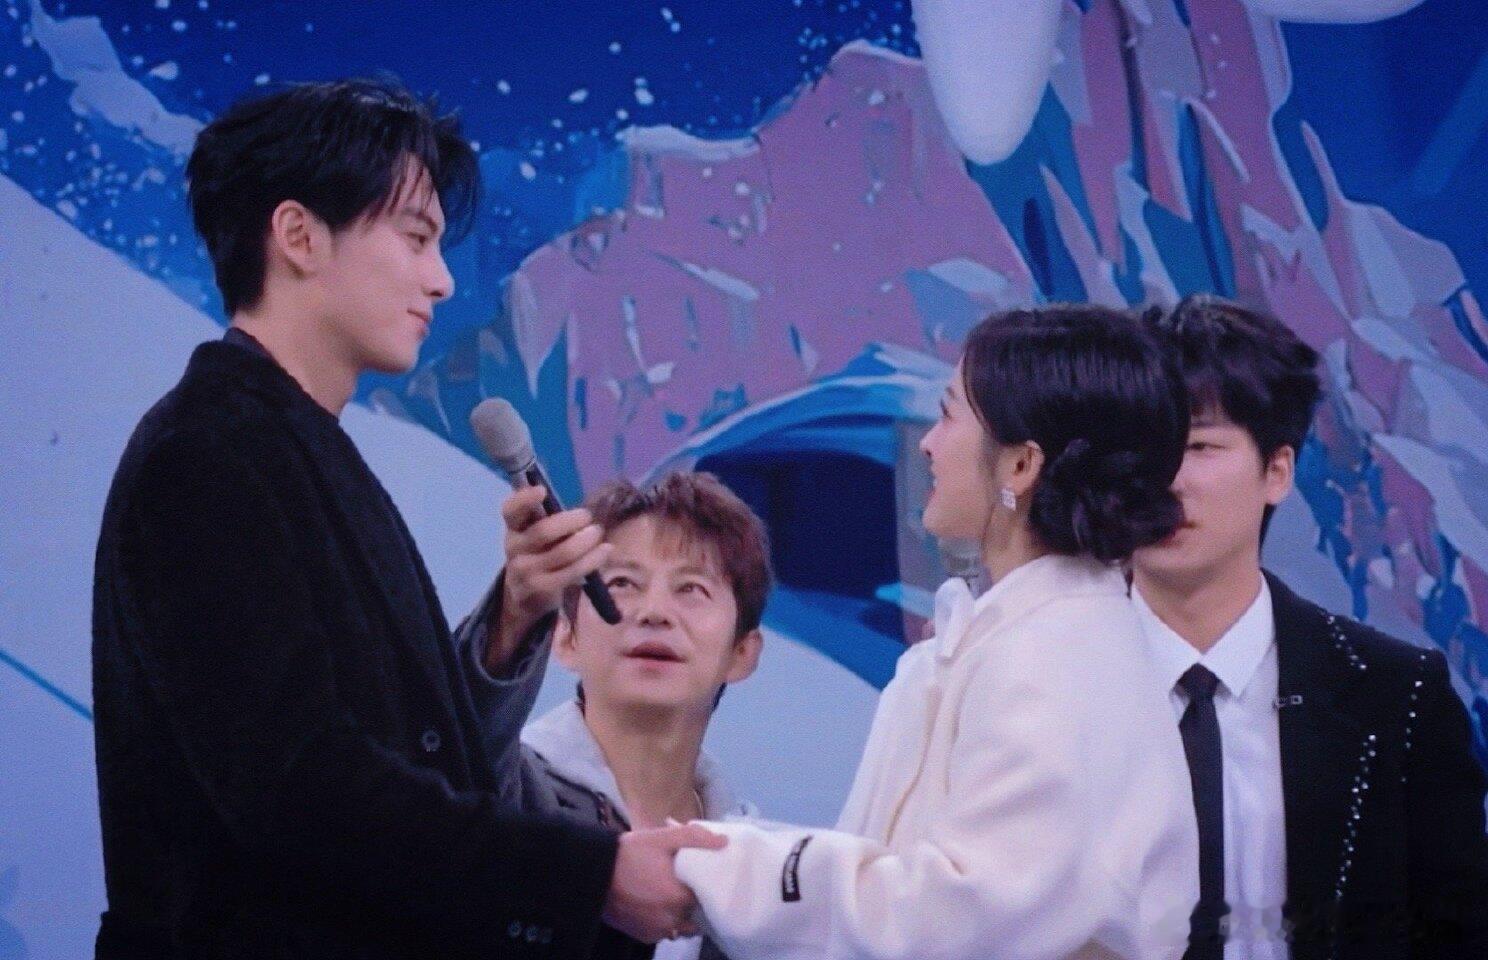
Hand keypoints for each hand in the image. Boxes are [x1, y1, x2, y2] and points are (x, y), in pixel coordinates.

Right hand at [487, 486, 609, 668]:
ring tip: (598, 532)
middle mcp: (514, 547)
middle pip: (543, 532)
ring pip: (563, 553)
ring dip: (586, 541)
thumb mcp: (534, 531)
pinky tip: (605, 550)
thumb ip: (546, 516)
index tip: (542, 490)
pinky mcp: (541, 588)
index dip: (524, 499)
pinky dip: (592, 559)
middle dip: (570, 521)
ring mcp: (525, 570)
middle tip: (588, 515)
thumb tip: (576, 508)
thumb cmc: (538, 550)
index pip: (511, 510)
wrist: (525, 593)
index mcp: (513, 526)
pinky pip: (572, 572)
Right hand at [603, 823, 727, 943]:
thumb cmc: (630, 854)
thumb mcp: (662, 838)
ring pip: (682, 927)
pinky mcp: (644, 937)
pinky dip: (665, 922)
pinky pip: (664, 932)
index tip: (705, 878)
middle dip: (695, 902)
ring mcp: (657, 932)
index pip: (708, 898)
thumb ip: (695, 839)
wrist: (594, 873)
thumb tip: (724, 843)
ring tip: (673, 896)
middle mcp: (672, 921)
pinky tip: (658, 906)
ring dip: (681, 915)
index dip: (708, 887)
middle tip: (688, 885)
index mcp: (680, 898)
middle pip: (696, 914)